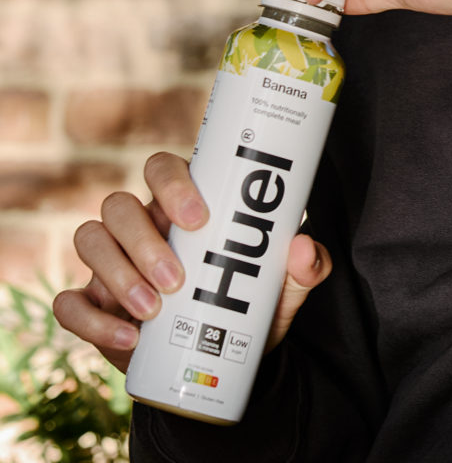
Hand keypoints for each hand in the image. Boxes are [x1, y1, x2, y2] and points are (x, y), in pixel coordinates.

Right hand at [53, 152, 331, 372]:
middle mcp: (142, 224)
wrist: (224, 360)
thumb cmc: (251, 304)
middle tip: (177, 279)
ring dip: (117, 273)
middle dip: (143, 240)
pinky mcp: (93, 305)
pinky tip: (128, 338)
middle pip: (118, 204)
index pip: (162, 168)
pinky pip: (68, 302)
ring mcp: (111, 262)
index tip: (198, 219)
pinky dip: (90, 318)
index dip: (172, 184)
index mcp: (184, 204)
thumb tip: (302, 248)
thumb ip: (307, 265)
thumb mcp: (285, 286)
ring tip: (155, 310)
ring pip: (90, 240)